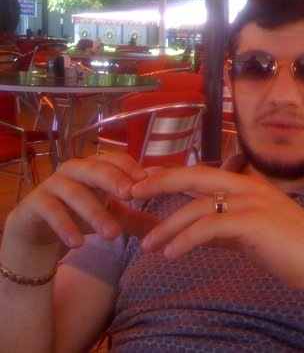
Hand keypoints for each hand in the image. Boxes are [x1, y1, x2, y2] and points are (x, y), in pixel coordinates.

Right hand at [3, 153, 156, 251]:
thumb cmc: (80, 213)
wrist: (38, 227)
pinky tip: (79, 243)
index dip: (130, 167)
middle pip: (96, 169)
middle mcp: (75, 171)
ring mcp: (54, 185)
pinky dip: (65, 226)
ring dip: (95, 213)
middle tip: (131, 195)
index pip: (115, 159)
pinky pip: (52, 212)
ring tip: (113, 234)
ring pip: (75, 192)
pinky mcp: (36, 204)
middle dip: (114, 179)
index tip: (146, 180)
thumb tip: (169, 229)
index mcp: (96, 168)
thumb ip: (137, 219)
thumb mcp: (112, 216)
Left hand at [135, 165, 303, 290]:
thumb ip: (224, 224)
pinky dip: (186, 239)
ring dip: (168, 226)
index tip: (145, 182)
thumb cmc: (289, 246)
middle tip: (131, 192)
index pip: (201, 172)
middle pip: (195, 175)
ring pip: (198, 206)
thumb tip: (194, 230)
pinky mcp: (254, 222)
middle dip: (159, 182)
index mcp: (247, 183)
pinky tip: (171, 253)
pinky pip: (210, 226)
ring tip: (148, 246)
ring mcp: (252, 201)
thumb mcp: (251, 230)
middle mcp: (248, 185)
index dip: (171, 175)